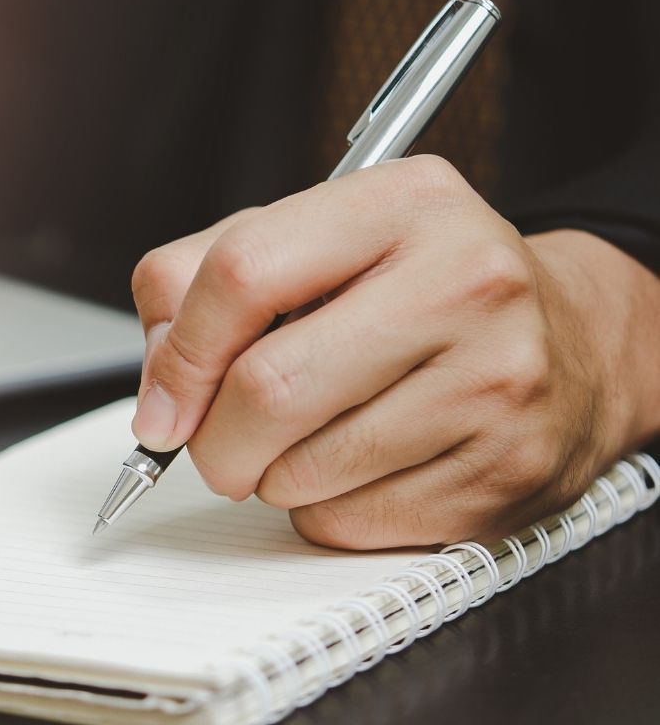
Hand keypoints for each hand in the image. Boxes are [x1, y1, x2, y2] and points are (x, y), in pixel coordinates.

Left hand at [130, 155, 659, 548]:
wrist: (570, 341)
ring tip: (308, 441)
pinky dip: (324, 512)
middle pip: (269, 387)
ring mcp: (496, 379)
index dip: (179, 354)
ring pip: (304, 472)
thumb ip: (200, 283)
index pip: (241, 273)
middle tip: (219, 446)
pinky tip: (359, 469)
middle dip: (215, 440)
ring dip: (271, 478)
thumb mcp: (312, 242)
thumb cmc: (417, 290)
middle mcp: (464, 281)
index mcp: (401, 203)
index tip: (163, 405)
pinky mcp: (505, 470)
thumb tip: (158, 386)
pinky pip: (352, 524)